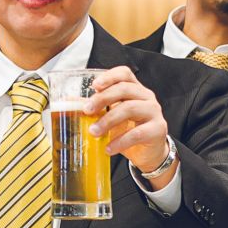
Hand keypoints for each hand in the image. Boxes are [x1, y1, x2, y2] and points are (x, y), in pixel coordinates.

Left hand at [86, 67, 171, 181]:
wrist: (148, 154)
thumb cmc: (128, 131)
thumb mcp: (109, 117)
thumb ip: (93, 108)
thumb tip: (68, 102)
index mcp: (134, 89)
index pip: (124, 74)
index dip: (109, 76)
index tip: (94, 86)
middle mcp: (146, 97)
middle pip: (124, 88)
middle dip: (102, 99)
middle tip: (86, 111)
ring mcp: (154, 112)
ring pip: (130, 108)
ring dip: (108, 120)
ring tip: (94, 132)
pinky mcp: (158, 129)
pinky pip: (138, 133)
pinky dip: (120, 141)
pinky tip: (108, 148)